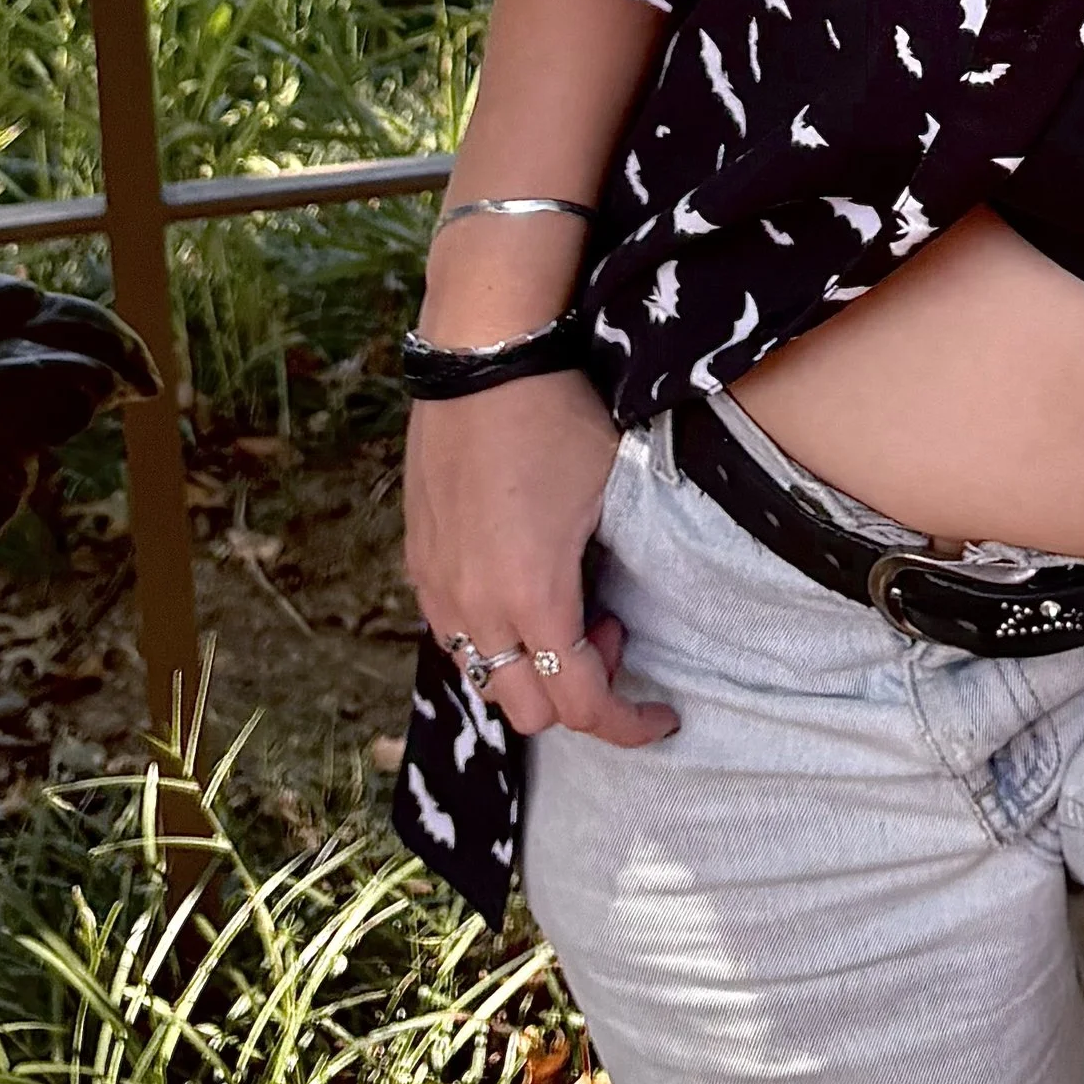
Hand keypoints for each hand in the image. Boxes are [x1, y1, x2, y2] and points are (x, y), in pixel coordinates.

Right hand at [403, 367, 676, 746]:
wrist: (482, 360)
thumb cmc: (557, 416)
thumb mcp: (613, 493)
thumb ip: (613, 569)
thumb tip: (622, 607)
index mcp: (534, 597)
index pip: (581, 705)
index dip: (628, 724)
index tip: (663, 717)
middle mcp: (476, 607)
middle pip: (527, 710)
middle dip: (580, 694)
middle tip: (611, 629)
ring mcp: (439, 588)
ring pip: (485, 677)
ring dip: (533, 668)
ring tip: (568, 604)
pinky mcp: (420, 564)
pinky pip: (456, 636)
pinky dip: (497, 639)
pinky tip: (522, 587)